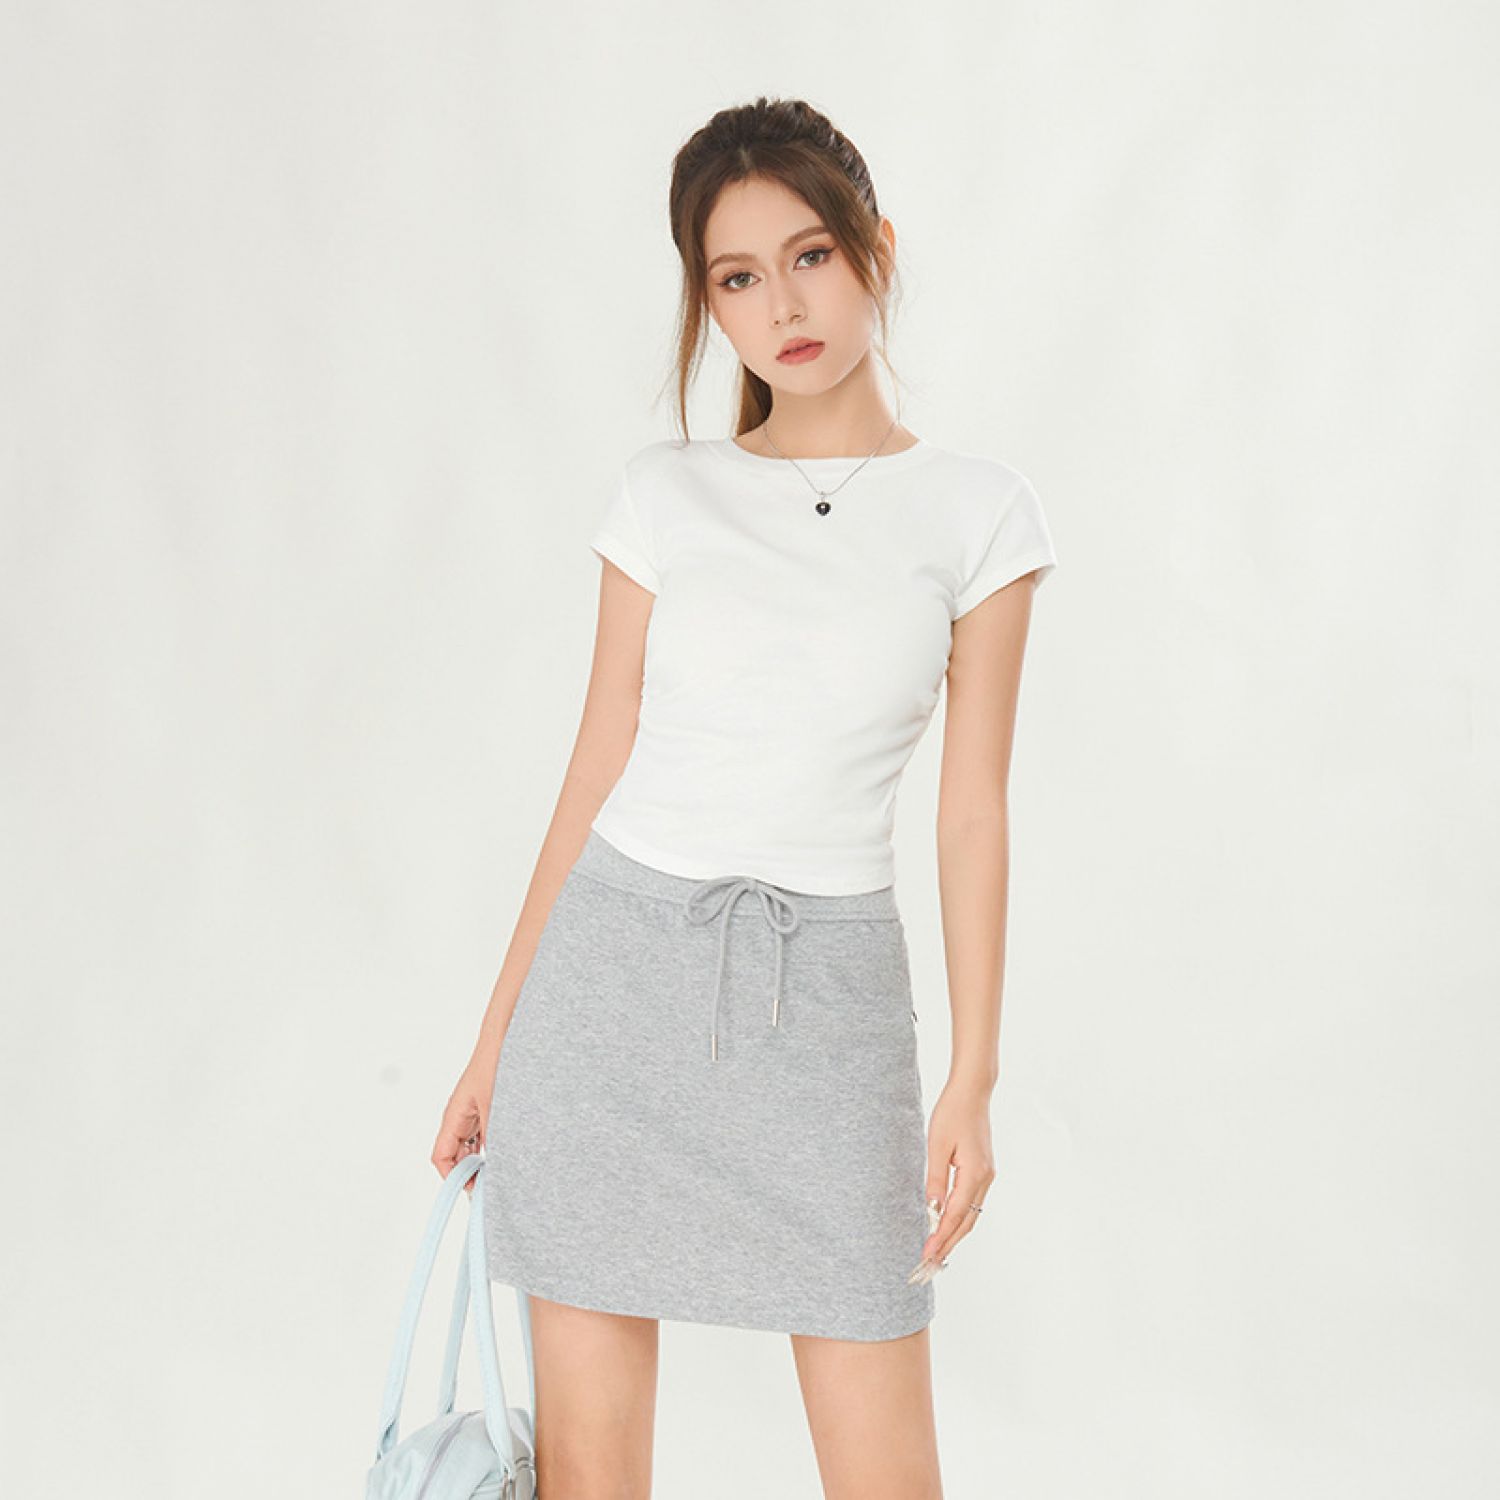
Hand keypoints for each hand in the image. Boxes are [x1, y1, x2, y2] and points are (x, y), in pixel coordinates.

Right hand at [431, 1053, 497, 1193]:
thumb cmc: (494, 1064)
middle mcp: (459, 1118)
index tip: (470, 1191)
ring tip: (497, 1175)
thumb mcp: (495, 1106)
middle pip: (455, 1156)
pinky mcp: (487, 1110)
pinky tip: (504, 1155)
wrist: (504, 1039)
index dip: (452, 1177)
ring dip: (481, 1162)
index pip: (442, 1157)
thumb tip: (495, 1166)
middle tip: (489, 1188)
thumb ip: (493, 1137)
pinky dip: (490, 1149)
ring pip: (470, 1148)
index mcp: (453, 1117)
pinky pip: (482, 1137)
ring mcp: (473, 1115)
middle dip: (469, 1174)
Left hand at [908, 1078, 995, 1283]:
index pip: (955, 1215)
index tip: (927, 1255)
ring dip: (955, 1233)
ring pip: (971, 1213)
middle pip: (967, 1221)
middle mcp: (985, 1178)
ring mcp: (987, 1175)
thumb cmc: (952, 1113)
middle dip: (949, 1244)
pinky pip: (971, 1201)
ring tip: (937, 1251)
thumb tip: (931, 1208)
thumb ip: (935, 1179)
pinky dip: (959, 1217)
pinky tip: (946, 1224)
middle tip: (930, 1264)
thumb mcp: (937, 1145)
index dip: (941, 1237)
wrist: (972, 1092)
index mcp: (975, 1173)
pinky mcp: (983, 1170)